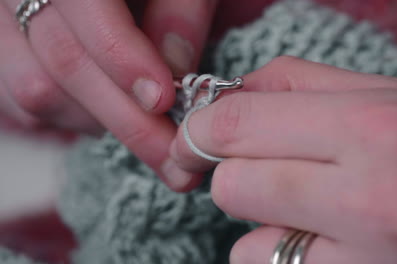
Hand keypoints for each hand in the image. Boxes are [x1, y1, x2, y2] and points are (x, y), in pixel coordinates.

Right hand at [0, 0, 216, 175]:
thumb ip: (181, 10)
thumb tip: (176, 69)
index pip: (87, 9)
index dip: (124, 59)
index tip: (164, 100)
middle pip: (65, 61)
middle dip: (127, 119)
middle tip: (174, 156)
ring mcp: (7, 22)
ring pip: (37, 89)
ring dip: (99, 120)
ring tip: (146, 128)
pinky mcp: (6, 50)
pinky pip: (21, 101)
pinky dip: (69, 118)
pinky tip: (106, 114)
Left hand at [167, 56, 396, 262]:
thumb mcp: (390, 92)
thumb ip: (297, 86)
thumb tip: (221, 99)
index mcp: (376, 129)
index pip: (237, 127)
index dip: (199, 132)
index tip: (194, 137)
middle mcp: (373, 201)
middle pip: (232, 189)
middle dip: (237, 177)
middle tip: (275, 169)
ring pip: (249, 250)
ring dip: (266, 228)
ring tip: (322, 213)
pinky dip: (288, 259)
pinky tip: (335, 245)